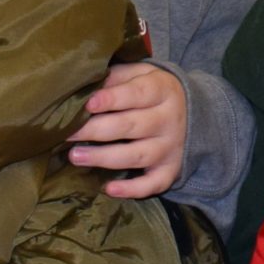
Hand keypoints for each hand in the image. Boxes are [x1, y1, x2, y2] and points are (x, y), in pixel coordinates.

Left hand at [69, 62, 187, 197]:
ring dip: (105, 158)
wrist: (195, 111)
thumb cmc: (153, 90)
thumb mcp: (141, 73)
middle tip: (68, 133)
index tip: (88, 104)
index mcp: (162, 90)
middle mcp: (170, 119)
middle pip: (132, 126)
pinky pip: (153, 183)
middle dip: (96, 130)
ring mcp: (171, 147)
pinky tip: (109, 189)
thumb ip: (116, 77)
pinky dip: (133, 189)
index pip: (138, 93)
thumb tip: (85, 88)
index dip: (113, 99)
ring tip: (75, 156)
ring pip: (137, 155)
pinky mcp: (171, 170)